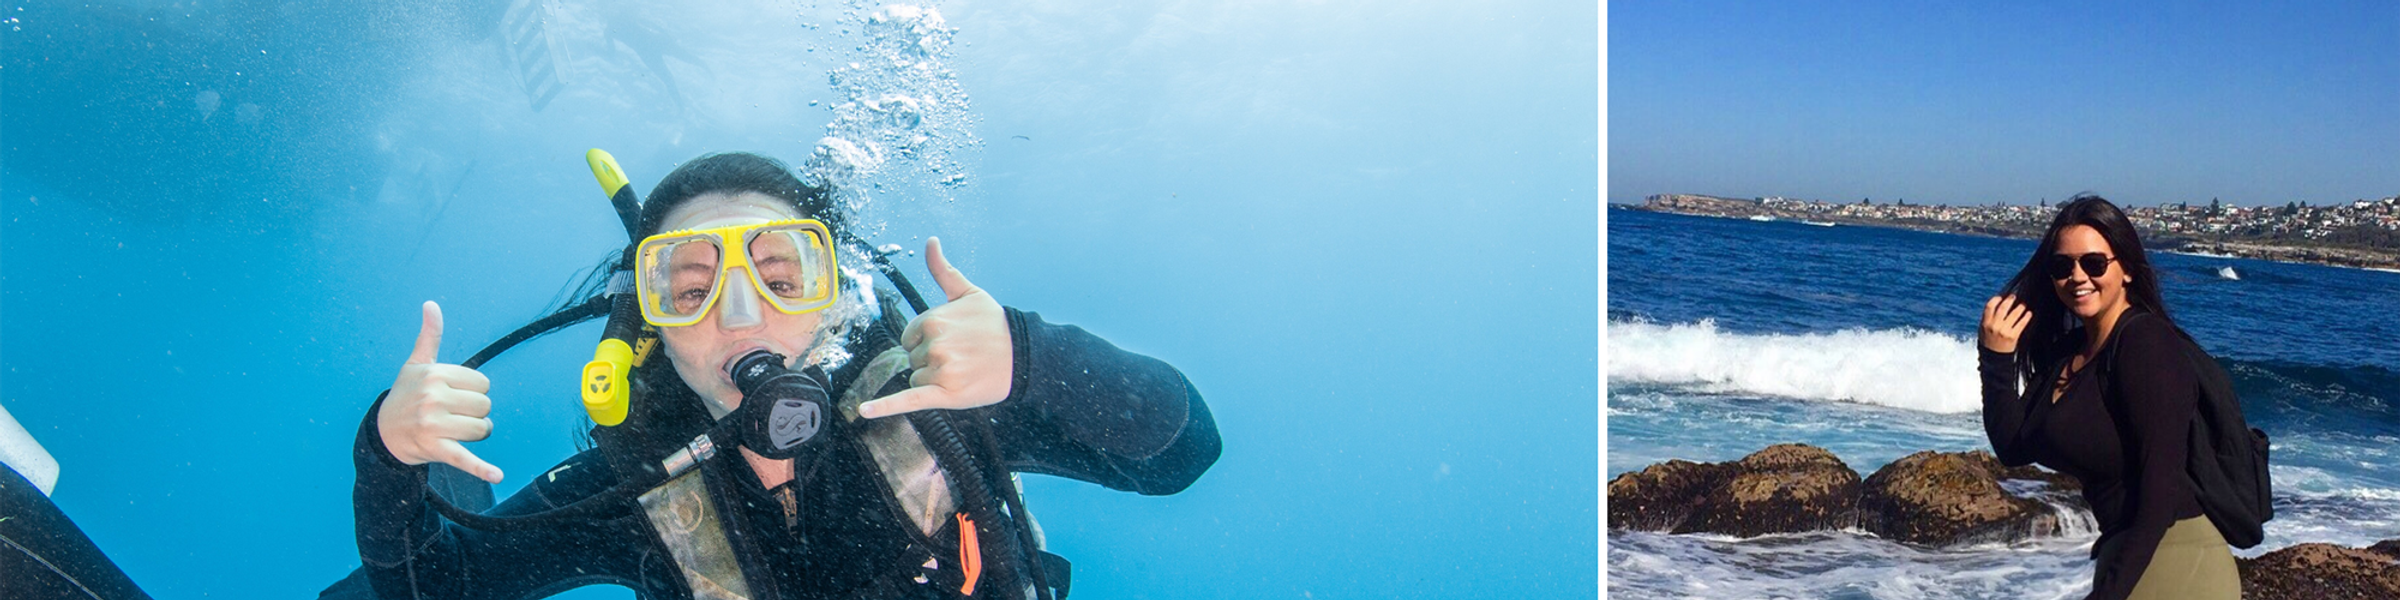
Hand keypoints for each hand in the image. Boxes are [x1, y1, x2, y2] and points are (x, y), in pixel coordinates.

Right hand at [378, 301, 503, 482]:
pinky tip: (497, 474)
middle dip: (475, 414)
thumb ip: (429, 336)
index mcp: (434, 375)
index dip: (473, 392)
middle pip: (485, 407)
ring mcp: (433, 425)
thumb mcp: (416, 364)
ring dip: (475, 435)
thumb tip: (431, 304)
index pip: (483, 384)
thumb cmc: (406, 395)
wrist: (383, 434)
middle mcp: (433, 398)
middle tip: (452, 416)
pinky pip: (465, 458)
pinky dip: (482, 469)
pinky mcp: (435, 449)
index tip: (453, 396)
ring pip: (483, 429)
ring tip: (453, 432)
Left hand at [856, 237, 1012, 418]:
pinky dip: (885, 407)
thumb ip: (942, 270)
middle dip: (932, 359)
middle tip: (962, 356)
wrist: (1023, 355)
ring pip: (917, 378)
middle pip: (913, 358)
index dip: (927, 341)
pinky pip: (908, 399)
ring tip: (964, 370)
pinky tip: (866, 410)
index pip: (909, 337)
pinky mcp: (944, 394)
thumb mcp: (968, 292)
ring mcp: (939, 370)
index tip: (952, 340)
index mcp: (933, 320)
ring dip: (935, 378)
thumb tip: (930, 240)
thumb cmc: (994, 324)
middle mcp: (934, 345)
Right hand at [1980, 294, 2031, 353]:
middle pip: (2003, 307)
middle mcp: (1994, 326)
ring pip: (2014, 314)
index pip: (1990, 306)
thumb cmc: (1988, 343)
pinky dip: (2026, 317)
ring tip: (2023, 304)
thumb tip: (1998, 305)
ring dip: (2020, 307)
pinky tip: (2029, 314)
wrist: (1994, 359)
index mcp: (1985, 323)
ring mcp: (2004, 331)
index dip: (1996, 299)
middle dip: (2010, 299)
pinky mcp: (2013, 336)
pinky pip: (2021, 324)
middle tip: (2014, 296)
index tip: (2001, 296)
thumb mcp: (1983, 330)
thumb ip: (1988, 319)